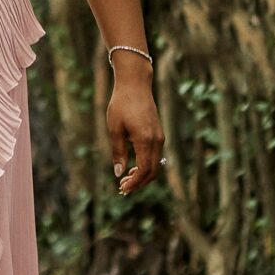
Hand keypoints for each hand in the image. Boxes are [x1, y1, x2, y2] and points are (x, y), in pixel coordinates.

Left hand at [108, 59, 162, 194]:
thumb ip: (118, 152)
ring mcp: (159, 138)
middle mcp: (157, 141)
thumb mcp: (115, 128)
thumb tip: (119, 173)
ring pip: (155, 165)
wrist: (135, 85)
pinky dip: (146, 165)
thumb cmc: (121, 104)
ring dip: (143, 175)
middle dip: (139, 183)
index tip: (122, 189)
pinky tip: (133, 166)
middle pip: (152, 172)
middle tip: (123, 188)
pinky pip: (155, 156)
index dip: (134, 183)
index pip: (144, 171)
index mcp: (145, 140)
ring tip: (126, 179)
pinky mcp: (158, 134)